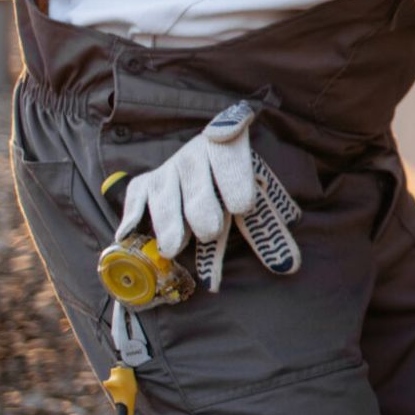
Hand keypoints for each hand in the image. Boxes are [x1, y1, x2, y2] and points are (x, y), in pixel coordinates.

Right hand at [115, 102, 259, 257]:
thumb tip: (287, 267)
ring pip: (164, 195)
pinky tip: (127, 236)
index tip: (243, 206)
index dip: (235, 181)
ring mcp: (169, 167)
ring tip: (175, 248)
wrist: (215, 153)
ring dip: (169, 221)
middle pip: (197, 185)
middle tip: (210, 231)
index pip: (230, 158)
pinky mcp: (147, 182)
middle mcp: (196, 153)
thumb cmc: (240, 184)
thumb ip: (270, 231)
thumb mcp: (260, 200)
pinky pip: (136, 197)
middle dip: (202, 210)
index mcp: (229, 147)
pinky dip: (132, 216)